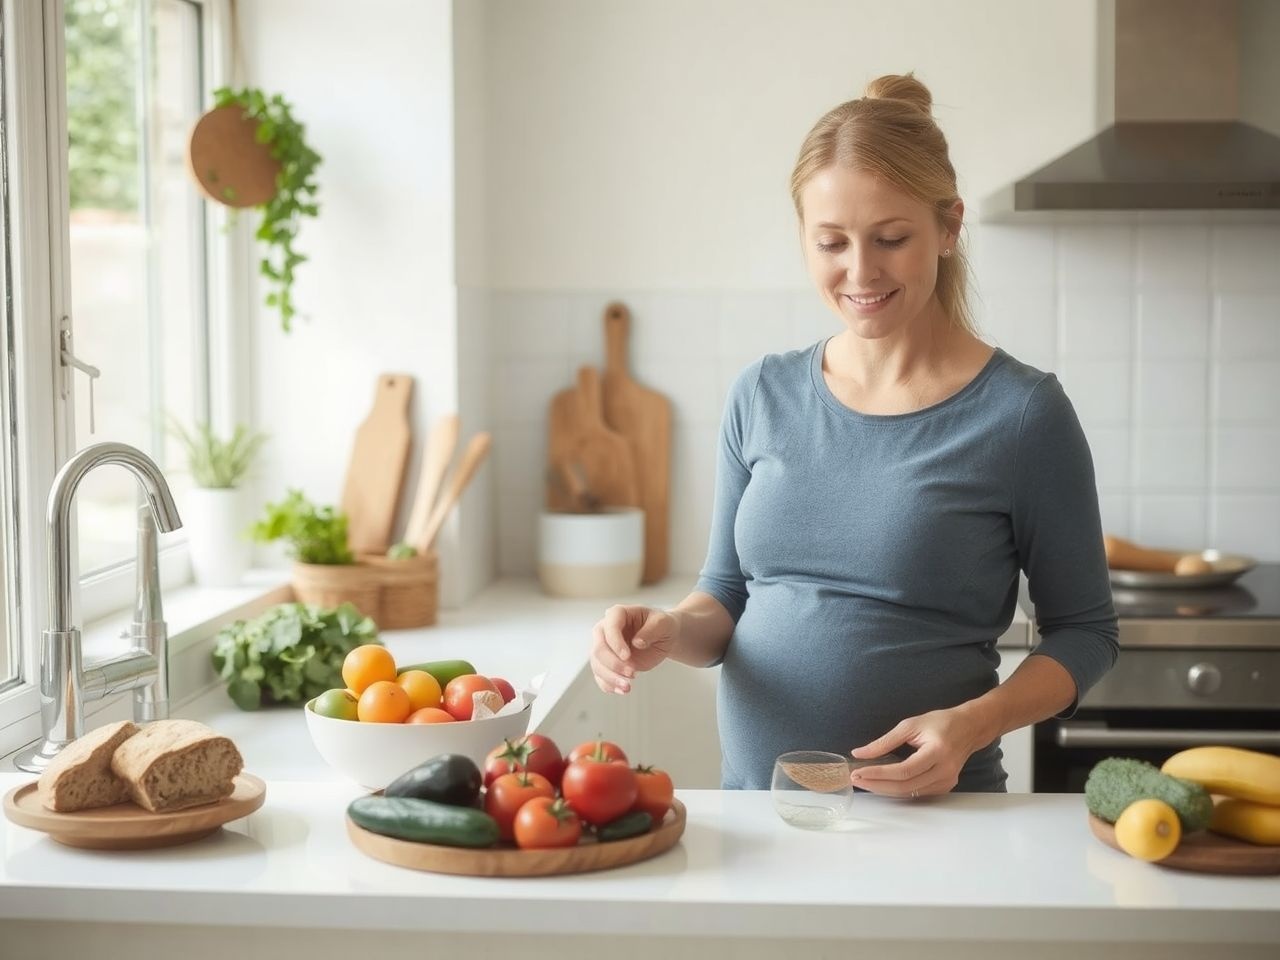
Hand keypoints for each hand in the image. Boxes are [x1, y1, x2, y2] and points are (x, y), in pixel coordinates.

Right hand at [589, 605, 677, 694]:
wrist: (663, 637)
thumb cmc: (661, 626)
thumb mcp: (663, 623)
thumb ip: (652, 630)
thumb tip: (637, 643)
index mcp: (617, 614)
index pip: (609, 628)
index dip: (615, 643)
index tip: (627, 657)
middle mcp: (605, 629)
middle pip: (598, 649)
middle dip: (613, 664)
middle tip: (632, 673)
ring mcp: (605, 647)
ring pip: (597, 665)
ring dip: (610, 678)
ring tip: (627, 687)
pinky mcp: (607, 663)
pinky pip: (600, 676)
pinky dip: (608, 685)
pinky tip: (622, 690)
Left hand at [848, 703, 992, 797]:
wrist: (969, 728)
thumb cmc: (940, 722)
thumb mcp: (910, 725)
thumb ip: (885, 741)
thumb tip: (860, 753)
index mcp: (937, 751)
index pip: (904, 770)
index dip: (879, 774)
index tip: (858, 772)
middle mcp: (945, 770)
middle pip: (906, 786)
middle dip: (877, 785)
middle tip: (856, 780)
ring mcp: (947, 781)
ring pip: (910, 793)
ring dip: (885, 790)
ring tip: (865, 782)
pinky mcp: (946, 786)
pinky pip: (918, 793)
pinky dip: (899, 790)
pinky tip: (883, 784)